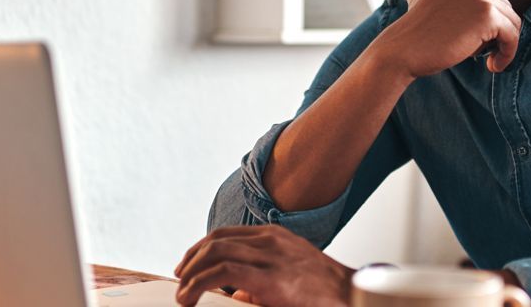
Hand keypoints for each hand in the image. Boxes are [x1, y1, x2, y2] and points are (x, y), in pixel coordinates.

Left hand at [174, 224, 353, 306]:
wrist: (349, 296)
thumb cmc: (324, 291)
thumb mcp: (291, 275)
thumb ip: (263, 280)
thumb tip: (239, 294)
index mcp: (276, 237)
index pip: (229, 234)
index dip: (202, 247)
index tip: (189, 263)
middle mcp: (271, 241)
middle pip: (217, 240)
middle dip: (192, 257)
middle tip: (181, 276)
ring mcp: (270, 257)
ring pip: (215, 252)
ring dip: (192, 271)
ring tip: (182, 290)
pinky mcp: (268, 279)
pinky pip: (223, 273)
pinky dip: (199, 283)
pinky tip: (190, 295)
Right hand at [374, 0, 520, 76]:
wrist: (402, 49)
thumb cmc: (418, 31)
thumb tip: (495, 6)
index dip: (493, 14)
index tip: (483, 34)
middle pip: (506, 5)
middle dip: (497, 29)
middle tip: (480, 49)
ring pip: (512, 21)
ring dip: (503, 43)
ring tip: (488, 59)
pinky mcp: (488, 15)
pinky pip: (513, 35)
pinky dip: (508, 53)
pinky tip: (492, 65)